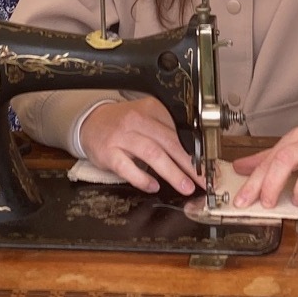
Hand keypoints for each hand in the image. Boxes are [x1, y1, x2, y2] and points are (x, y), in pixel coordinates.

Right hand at [79, 97, 197, 196]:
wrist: (91, 123)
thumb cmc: (123, 124)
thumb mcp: (146, 119)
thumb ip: (166, 131)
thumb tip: (193, 156)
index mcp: (151, 109)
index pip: (178, 132)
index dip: (194, 151)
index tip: (206, 167)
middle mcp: (137, 121)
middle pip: (169, 143)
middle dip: (189, 164)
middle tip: (203, 180)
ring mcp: (122, 137)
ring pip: (152, 154)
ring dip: (172, 172)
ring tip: (185, 186)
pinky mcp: (108, 152)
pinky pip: (127, 167)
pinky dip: (142, 178)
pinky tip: (153, 186)